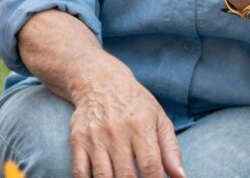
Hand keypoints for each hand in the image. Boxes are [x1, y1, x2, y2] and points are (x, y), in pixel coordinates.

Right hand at [69, 66, 184, 177]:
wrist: (99, 81)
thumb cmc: (135, 103)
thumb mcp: (158, 119)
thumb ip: (171, 150)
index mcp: (141, 126)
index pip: (151, 166)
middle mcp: (117, 132)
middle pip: (126, 176)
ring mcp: (95, 137)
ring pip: (103, 177)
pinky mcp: (78, 140)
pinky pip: (80, 173)